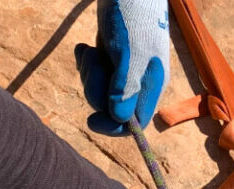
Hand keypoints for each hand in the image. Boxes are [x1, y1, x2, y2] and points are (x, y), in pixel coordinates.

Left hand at [74, 0, 169, 135]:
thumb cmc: (132, 16)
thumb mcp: (129, 54)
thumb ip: (125, 87)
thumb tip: (121, 120)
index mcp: (150, 84)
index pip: (135, 122)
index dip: (113, 127)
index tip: (91, 120)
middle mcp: (139, 81)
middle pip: (111, 107)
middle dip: (96, 89)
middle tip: (94, 61)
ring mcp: (124, 69)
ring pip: (100, 90)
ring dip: (89, 73)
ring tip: (90, 50)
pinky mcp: (111, 56)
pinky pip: (94, 72)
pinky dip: (85, 62)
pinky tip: (83, 47)